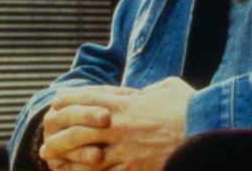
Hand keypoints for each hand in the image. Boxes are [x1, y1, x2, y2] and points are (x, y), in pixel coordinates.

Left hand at [39, 77, 194, 170]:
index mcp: (126, 104)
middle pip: (78, 130)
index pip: (88, 99)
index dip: (69, 101)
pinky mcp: (134, 169)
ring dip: (67, 159)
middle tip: (46, 142)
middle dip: (58, 135)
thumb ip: (153, 90)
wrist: (206, 132)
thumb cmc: (191, 108)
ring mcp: (125, 150)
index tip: (56, 104)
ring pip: (85, 156)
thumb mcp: (170, 88)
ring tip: (53, 162)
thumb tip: (147, 93)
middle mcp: (119, 127)